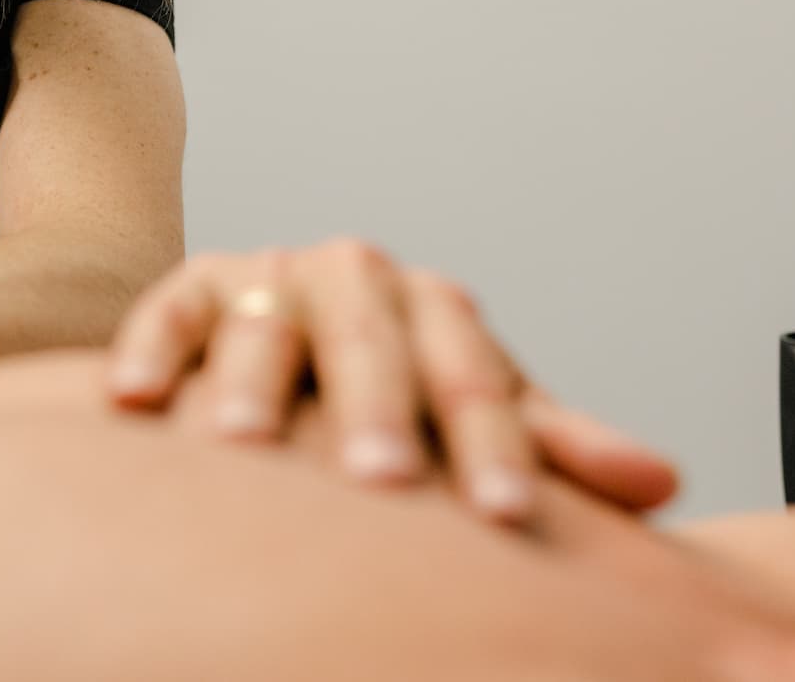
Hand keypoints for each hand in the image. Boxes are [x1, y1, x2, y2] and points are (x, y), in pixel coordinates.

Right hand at [105, 240, 677, 523]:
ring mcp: (273, 279)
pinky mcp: (199, 285)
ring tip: (242, 442)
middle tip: (380, 478)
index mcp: (437, 309)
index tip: (506, 514)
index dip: (495, 444)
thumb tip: (657, 483)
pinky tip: (137, 399)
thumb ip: (553, 444)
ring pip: (265, 321)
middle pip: (371, 340)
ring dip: (252, 379)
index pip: (474, 375)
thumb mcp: (474, 409)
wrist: (295, 326)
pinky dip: (149, 348)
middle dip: (374, 409)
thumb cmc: (399, 388)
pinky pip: (172, 308)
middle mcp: (357, 280)